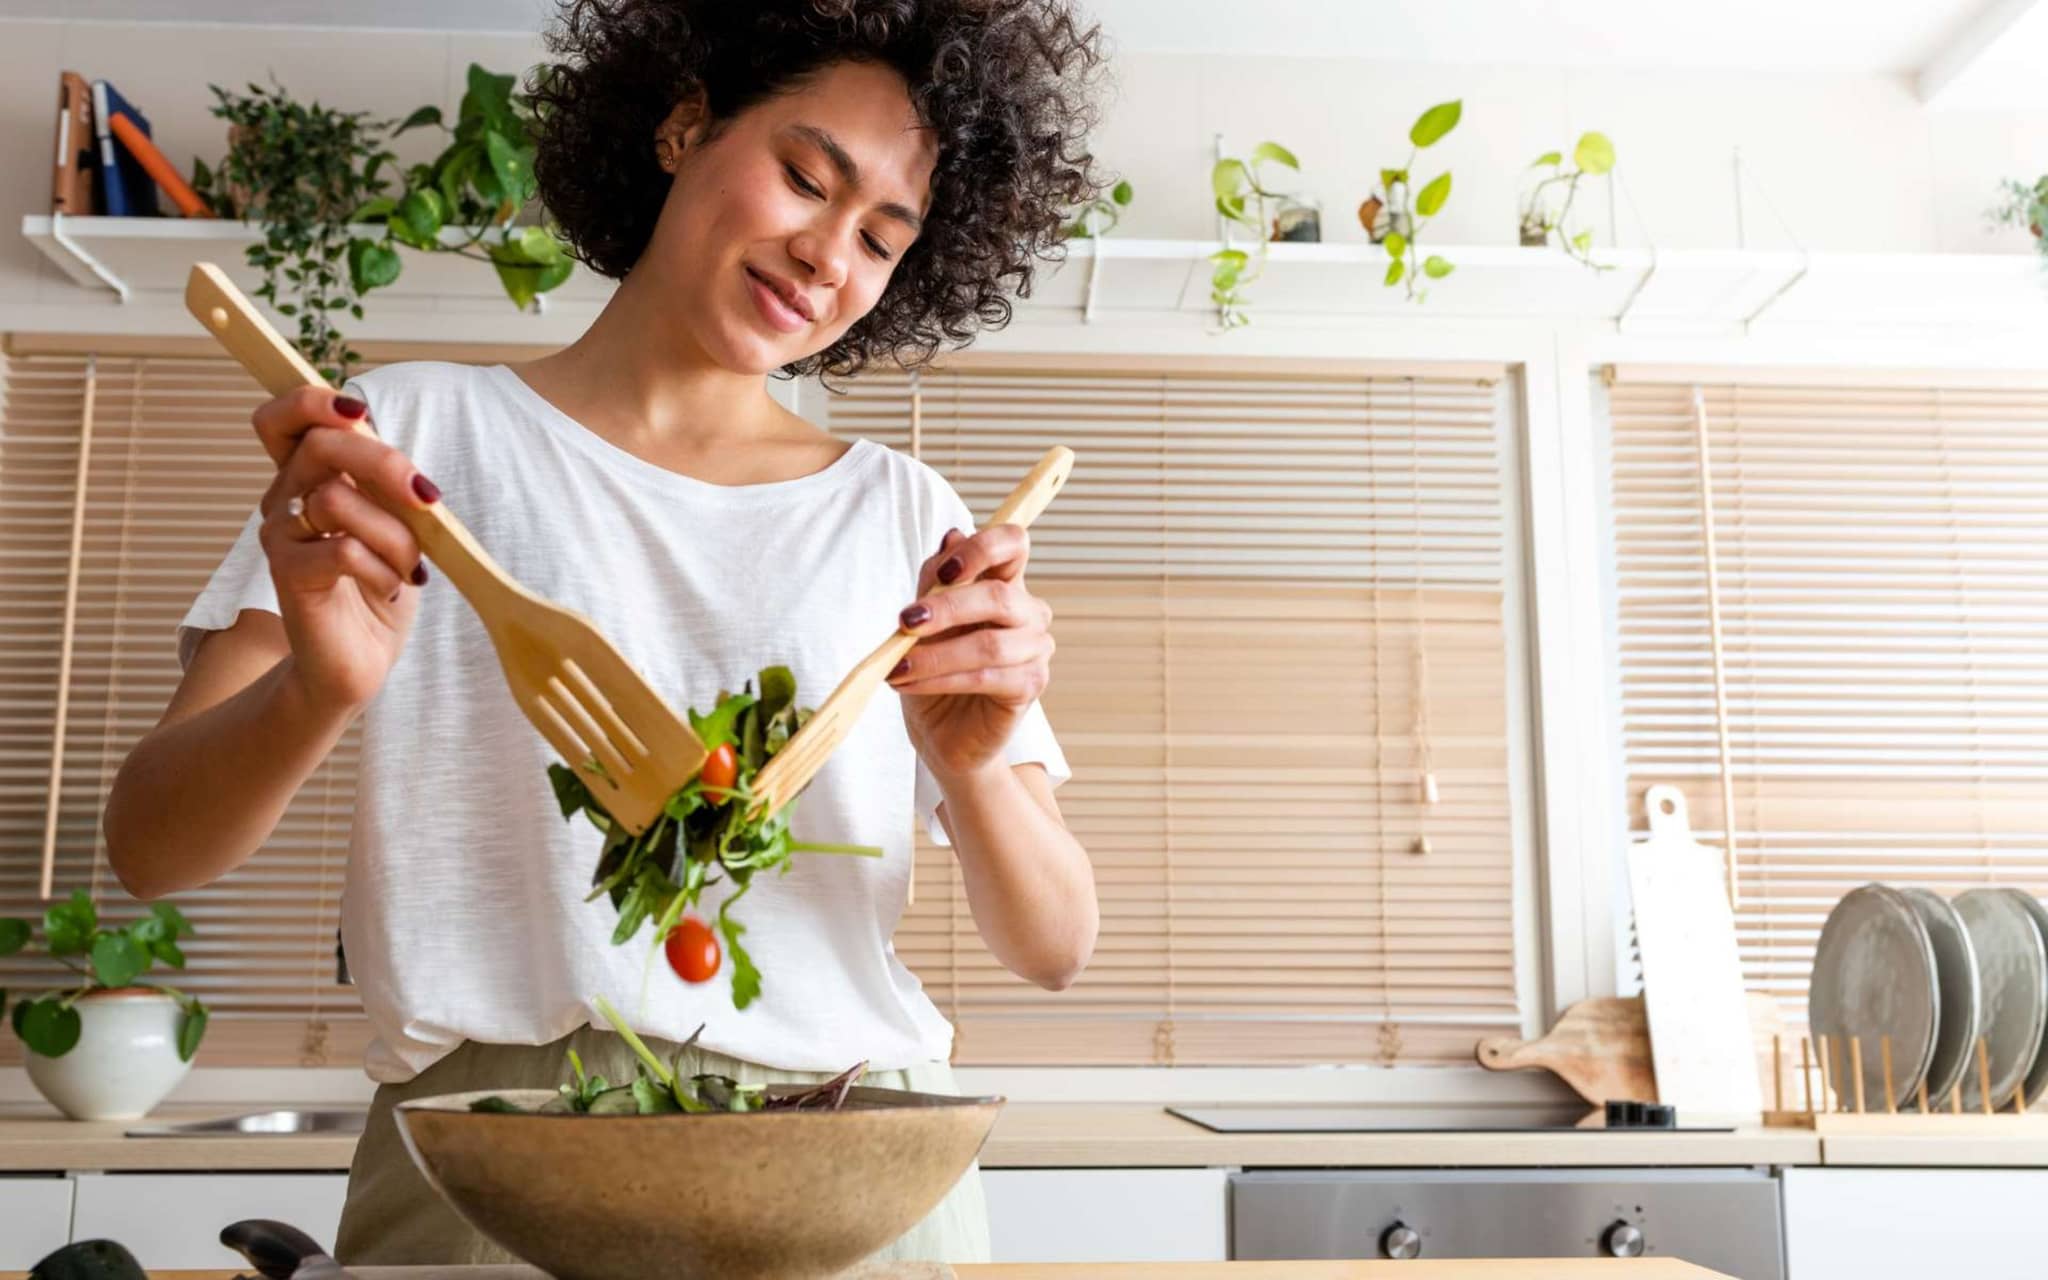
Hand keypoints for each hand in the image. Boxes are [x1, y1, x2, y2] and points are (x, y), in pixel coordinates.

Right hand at [251, 387, 438, 714]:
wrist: (356, 661)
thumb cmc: (378, 586)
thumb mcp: (394, 525)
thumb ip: (386, 486)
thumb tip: (404, 462)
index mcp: (307, 479)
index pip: (282, 419)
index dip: (313, 402)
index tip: (359, 413)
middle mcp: (284, 500)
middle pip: (321, 443)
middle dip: (385, 463)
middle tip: (426, 500)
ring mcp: (281, 537)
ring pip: (338, 498)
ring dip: (395, 533)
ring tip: (408, 567)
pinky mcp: (288, 576)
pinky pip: (344, 550)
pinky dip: (383, 569)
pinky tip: (390, 587)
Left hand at [889, 524, 1054, 781]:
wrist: (941, 730)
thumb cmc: (935, 667)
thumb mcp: (924, 619)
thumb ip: (935, 580)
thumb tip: (951, 536)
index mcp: (1005, 584)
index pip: (1014, 544)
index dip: (983, 548)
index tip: (943, 572)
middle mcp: (1029, 613)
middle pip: (999, 596)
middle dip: (946, 608)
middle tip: (903, 622)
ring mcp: (1035, 650)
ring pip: (989, 644)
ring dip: (935, 655)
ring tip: (897, 666)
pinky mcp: (1030, 686)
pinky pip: (985, 678)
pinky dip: (941, 679)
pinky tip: (909, 683)